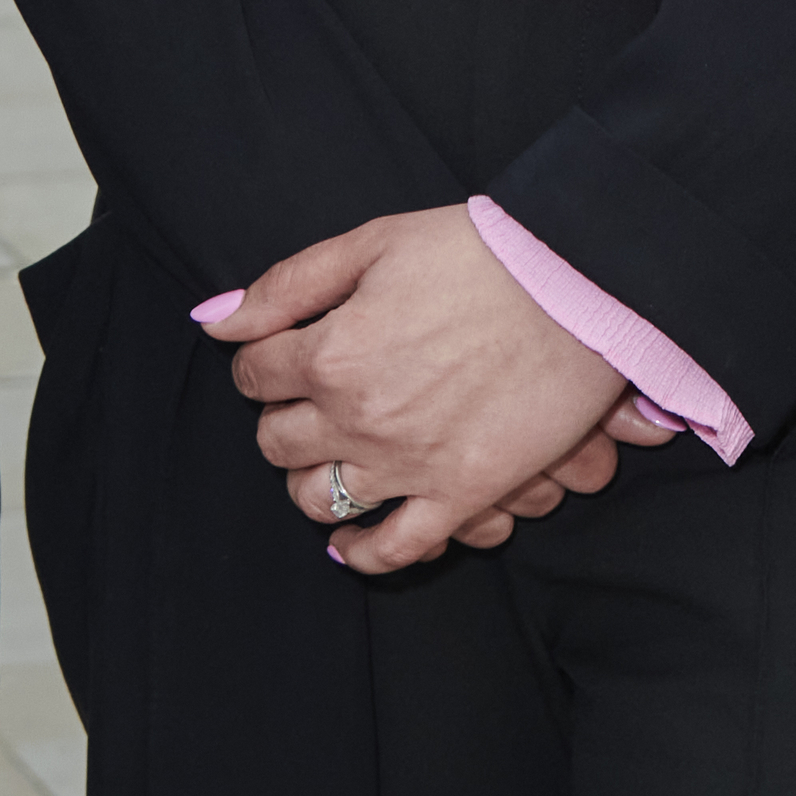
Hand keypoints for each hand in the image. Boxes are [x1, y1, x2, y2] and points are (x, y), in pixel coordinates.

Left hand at [211, 208, 677, 575]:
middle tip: (310, 401)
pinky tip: (353, 543)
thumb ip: (287, 285)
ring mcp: (409, 464)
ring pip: (319, 501)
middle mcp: (359, 417)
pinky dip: (365, 554)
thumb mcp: (374, 241)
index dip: (262, 362)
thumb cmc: (481, 250)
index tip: (282, 355)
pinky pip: (396, 548)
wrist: (581, 281)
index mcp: (332, 351)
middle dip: (282, 419)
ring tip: (330, 458)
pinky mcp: (462, 493)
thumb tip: (214, 320)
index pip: (254, 375)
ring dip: (312, 482)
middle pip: (277, 443)